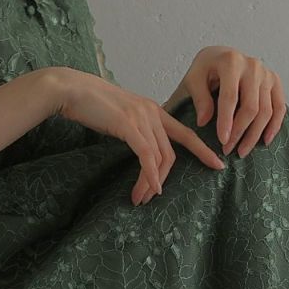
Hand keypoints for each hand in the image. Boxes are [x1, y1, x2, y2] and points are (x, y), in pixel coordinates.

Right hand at [51, 68, 226, 205]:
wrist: (70, 89)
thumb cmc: (91, 105)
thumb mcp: (120, 116)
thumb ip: (135, 128)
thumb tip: (140, 149)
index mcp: (153, 110)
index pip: (186, 133)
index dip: (203, 150)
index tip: (218, 164)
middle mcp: (152, 112)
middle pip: (170, 153)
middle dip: (164, 180)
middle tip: (151, 198)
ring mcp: (141, 118)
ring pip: (158, 157)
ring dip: (151, 183)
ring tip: (141, 199)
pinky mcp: (128, 125)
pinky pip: (146, 155)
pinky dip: (150, 174)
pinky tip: (149, 188)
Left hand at [170, 46, 286, 158]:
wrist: (221, 56)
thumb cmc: (206, 69)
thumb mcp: (194, 79)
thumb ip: (199, 98)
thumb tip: (204, 121)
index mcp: (231, 62)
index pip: (230, 97)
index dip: (226, 121)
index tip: (222, 141)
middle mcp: (253, 65)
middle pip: (251, 107)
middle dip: (240, 132)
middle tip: (228, 149)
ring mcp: (266, 73)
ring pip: (267, 110)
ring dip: (255, 134)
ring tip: (242, 150)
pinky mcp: (275, 81)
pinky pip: (280, 107)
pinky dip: (274, 126)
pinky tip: (265, 140)